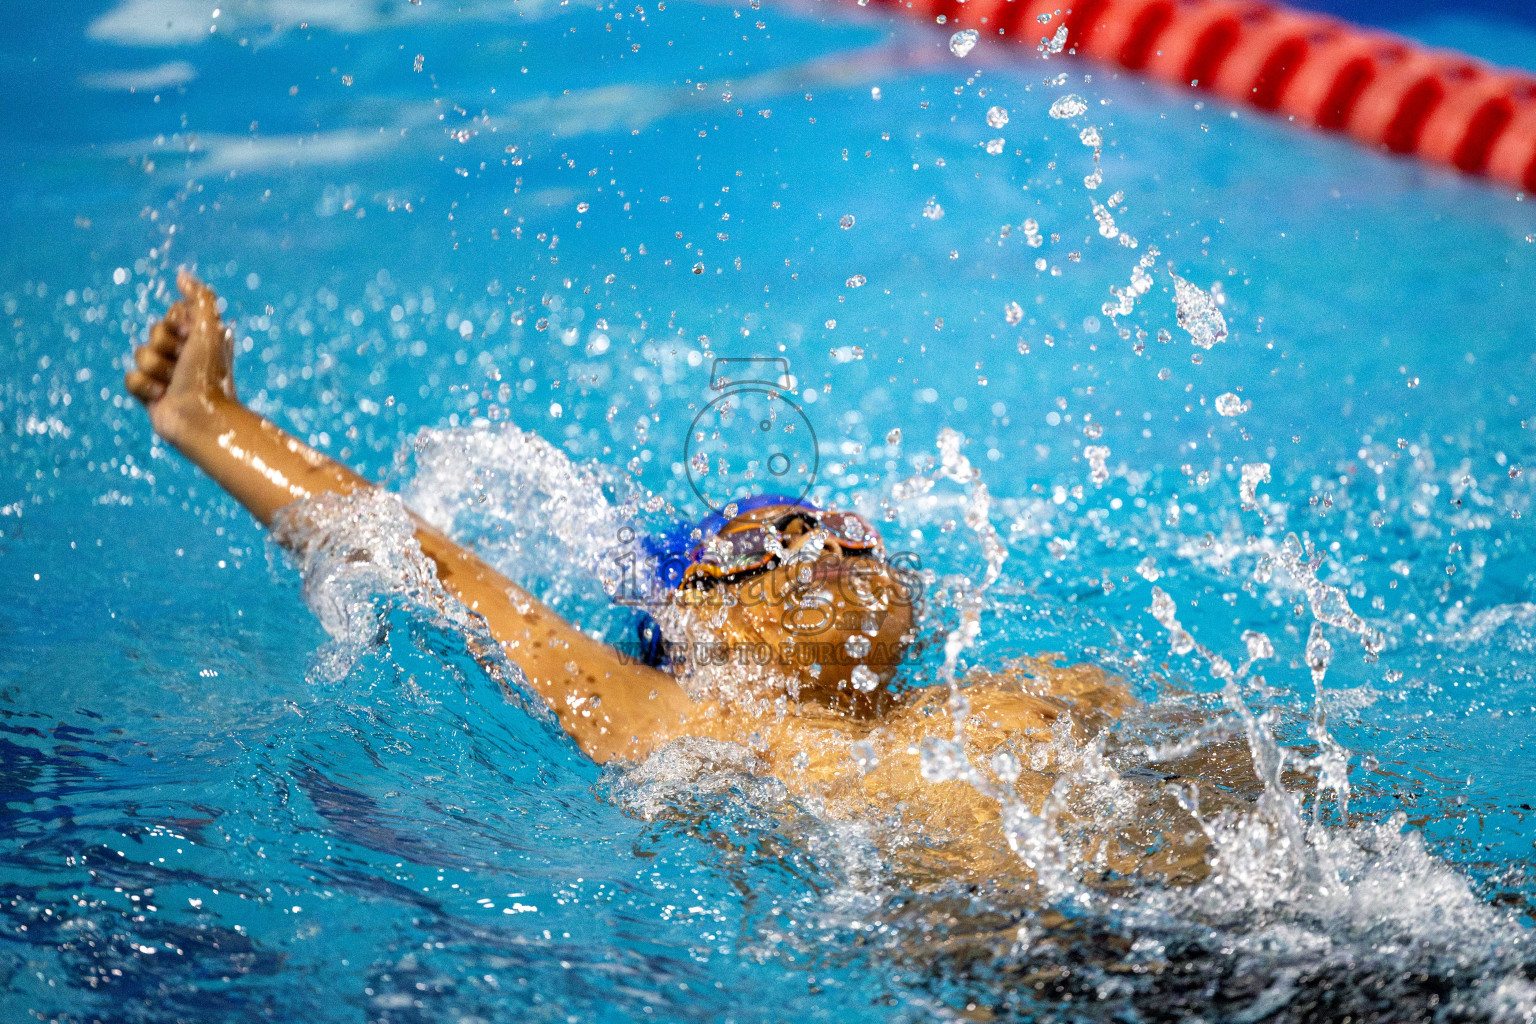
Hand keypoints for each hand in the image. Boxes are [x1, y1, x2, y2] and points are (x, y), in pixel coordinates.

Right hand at [125, 270, 238, 442]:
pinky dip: (144, 387)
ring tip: (174, 383)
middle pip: (154, 331)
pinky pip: (130, 378)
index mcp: (201, 337)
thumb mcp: (210, 329)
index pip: (173, 313)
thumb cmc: (209, 374)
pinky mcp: (150, 393)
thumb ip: (200, 298)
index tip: (191, 336)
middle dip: (165, 346)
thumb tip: (181, 275)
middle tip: (183, 363)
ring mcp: (166, 373)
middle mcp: (185, 353)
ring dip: (156, 368)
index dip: (178, 322)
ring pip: (140, 354)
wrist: (200, 418)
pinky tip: (161, 396)